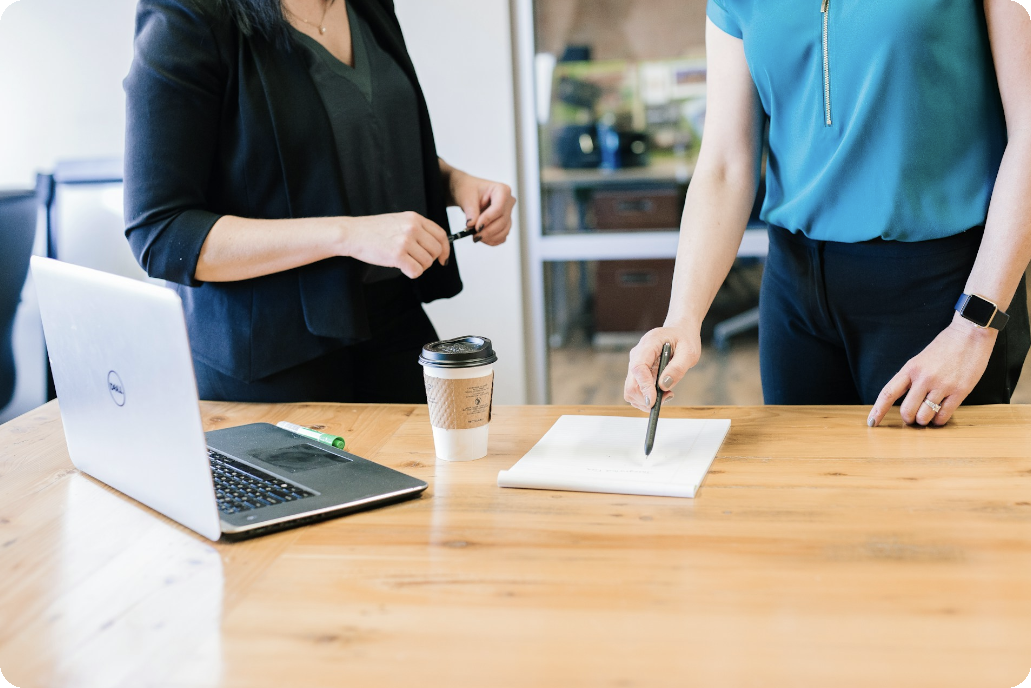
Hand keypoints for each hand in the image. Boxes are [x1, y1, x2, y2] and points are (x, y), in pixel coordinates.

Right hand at [340, 211, 449, 278]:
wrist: (352, 233)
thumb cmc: (373, 230)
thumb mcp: (399, 221)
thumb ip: (417, 229)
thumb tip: (435, 246)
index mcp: (414, 218)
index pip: (441, 235)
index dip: (445, 249)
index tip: (442, 258)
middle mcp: (412, 228)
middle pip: (435, 250)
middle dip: (429, 260)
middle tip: (416, 261)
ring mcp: (405, 241)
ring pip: (426, 262)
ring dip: (418, 267)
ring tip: (404, 262)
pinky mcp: (397, 255)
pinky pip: (416, 271)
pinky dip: (411, 273)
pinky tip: (402, 268)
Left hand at [448, 169, 515, 245]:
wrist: (468, 194)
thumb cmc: (469, 190)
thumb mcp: (466, 197)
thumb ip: (470, 211)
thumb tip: (472, 225)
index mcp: (502, 190)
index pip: (499, 208)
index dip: (488, 219)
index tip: (476, 227)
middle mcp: (508, 202)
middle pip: (502, 221)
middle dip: (488, 231)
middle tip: (474, 236)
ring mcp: (508, 213)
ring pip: (504, 230)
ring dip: (490, 237)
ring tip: (476, 237)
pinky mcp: (505, 224)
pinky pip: (502, 236)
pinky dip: (493, 240)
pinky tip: (482, 239)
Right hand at [624, 324, 701, 411]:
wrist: (678, 333)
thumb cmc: (684, 340)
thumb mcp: (689, 352)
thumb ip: (677, 368)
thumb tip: (664, 386)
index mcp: (649, 344)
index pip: (638, 367)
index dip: (644, 386)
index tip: (653, 401)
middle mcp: (637, 355)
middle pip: (631, 384)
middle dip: (647, 398)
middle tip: (669, 396)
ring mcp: (635, 364)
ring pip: (631, 391)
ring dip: (648, 400)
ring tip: (668, 392)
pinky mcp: (637, 373)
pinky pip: (636, 391)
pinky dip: (648, 398)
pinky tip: (663, 391)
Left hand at [867, 316, 997, 426]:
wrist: (970, 334)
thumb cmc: (944, 347)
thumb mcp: (920, 360)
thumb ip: (911, 378)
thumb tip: (903, 400)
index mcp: (910, 368)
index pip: (888, 393)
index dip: (878, 410)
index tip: (871, 422)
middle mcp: (923, 378)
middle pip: (907, 410)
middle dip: (908, 419)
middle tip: (913, 418)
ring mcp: (942, 385)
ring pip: (925, 416)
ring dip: (924, 421)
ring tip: (928, 417)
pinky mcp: (960, 391)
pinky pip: (944, 415)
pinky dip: (939, 420)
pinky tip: (939, 416)